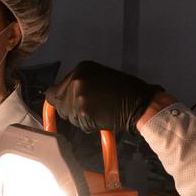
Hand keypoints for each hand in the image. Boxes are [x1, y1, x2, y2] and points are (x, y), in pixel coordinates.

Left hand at [46, 61, 164, 132]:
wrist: (140, 102)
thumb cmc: (126, 90)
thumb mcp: (98, 77)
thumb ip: (80, 84)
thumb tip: (65, 96)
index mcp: (80, 69)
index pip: (55, 89)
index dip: (61, 99)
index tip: (65, 105)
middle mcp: (76, 80)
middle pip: (57, 102)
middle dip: (68, 109)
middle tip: (88, 110)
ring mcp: (78, 96)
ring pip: (68, 115)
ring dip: (80, 118)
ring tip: (99, 112)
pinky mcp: (84, 112)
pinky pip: (80, 124)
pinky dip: (89, 126)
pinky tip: (102, 118)